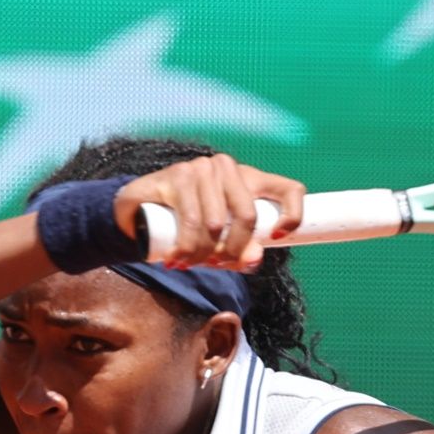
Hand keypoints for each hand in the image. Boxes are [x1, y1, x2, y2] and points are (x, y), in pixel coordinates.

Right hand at [111, 154, 305, 270]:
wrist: (139, 211)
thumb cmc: (186, 224)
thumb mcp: (219, 240)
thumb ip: (241, 252)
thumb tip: (254, 259)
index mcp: (250, 180)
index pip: (290, 189)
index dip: (294, 214)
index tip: (278, 237)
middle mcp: (229, 167)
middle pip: (247, 216)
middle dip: (232, 251)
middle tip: (214, 266)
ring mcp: (203, 168)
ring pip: (216, 224)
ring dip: (203, 254)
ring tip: (189, 263)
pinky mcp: (179, 175)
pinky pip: (192, 222)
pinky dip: (186, 249)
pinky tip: (176, 259)